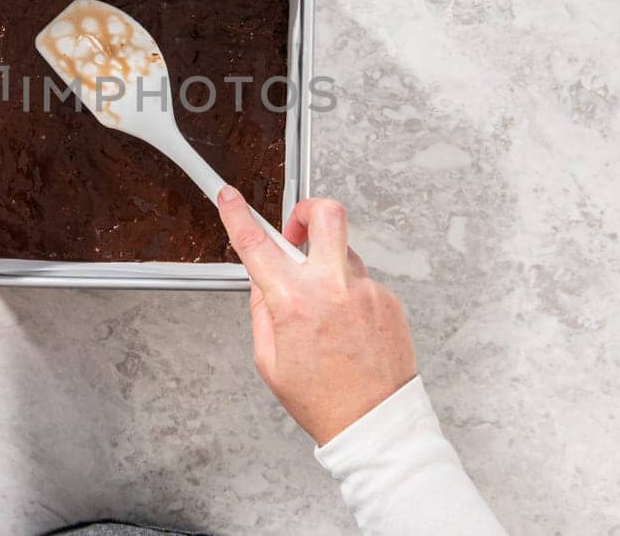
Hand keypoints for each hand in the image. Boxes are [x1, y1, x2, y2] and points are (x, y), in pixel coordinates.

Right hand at [216, 186, 417, 444]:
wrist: (373, 422)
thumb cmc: (323, 399)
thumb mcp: (270, 360)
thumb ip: (262, 311)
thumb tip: (263, 281)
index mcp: (295, 302)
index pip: (257, 244)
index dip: (238, 214)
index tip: (231, 197)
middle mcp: (333, 287)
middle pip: (326, 214)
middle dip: (307, 211)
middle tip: (298, 232)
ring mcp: (366, 290)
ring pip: (343, 253)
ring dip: (328, 268)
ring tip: (326, 311)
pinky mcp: (388, 300)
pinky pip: (361, 283)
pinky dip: (349, 296)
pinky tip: (346, 329)